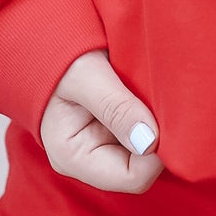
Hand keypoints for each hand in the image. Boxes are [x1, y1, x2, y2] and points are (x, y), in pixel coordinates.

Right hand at [40, 50, 162, 193]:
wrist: (49, 38)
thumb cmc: (61, 56)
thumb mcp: (86, 75)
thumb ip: (116, 107)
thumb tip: (148, 142)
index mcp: (73, 157)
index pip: (132, 177)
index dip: (156, 153)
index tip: (166, 117)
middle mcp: (89, 161)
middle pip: (143, 168)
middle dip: (160, 140)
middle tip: (164, 102)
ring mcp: (102, 149)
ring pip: (147, 153)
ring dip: (159, 128)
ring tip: (154, 94)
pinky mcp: (114, 134)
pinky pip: (145, 137)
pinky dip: (154, 119)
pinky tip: (152, 96)